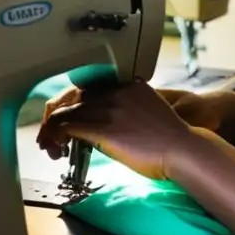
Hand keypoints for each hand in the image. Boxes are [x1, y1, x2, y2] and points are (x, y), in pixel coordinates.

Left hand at [39, 80, 194, 179]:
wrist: (182, 149)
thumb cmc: (170, 139)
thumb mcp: (149, 112)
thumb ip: (128, 109)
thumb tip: (107, 125)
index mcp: (129, 86)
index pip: (88, 88)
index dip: (73, 104)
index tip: (68, 120)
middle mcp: (116, 92)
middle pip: (71, 97)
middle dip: (57, 116)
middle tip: (52, 136)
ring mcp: (108, 108)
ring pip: (63, 112)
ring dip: (51, 130)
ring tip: (51, 147)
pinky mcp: (101, 127)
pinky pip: (64, 126)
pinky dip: (54, 137)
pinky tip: (55, 149)